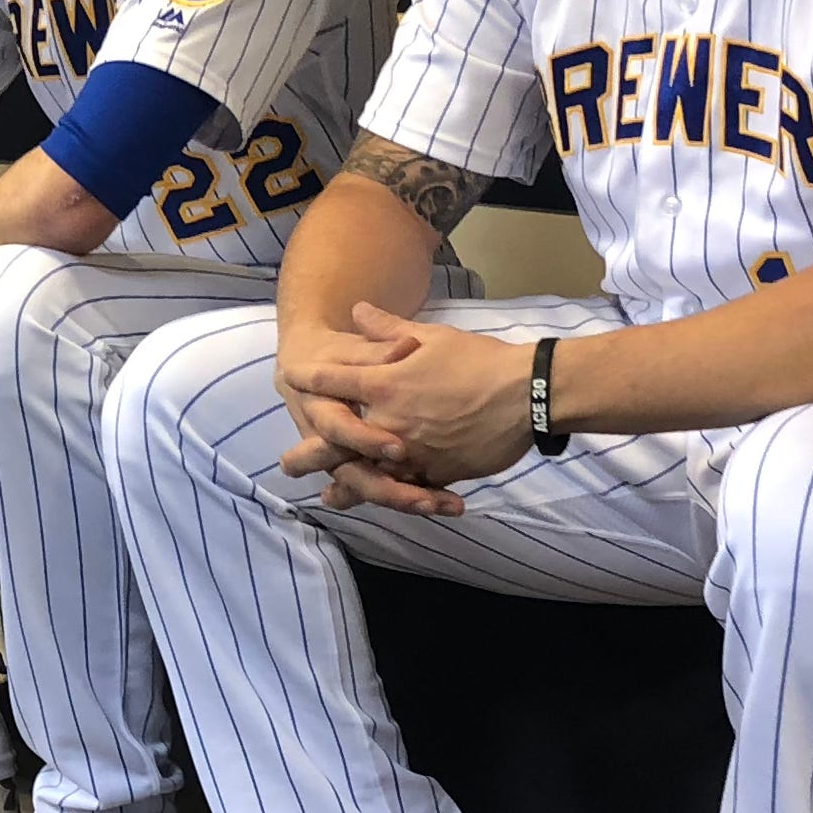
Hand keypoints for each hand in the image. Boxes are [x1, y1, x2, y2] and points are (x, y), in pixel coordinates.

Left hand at [278, 303, 532, 501]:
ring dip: (347, 485)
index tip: (291, 377)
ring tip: (328, 496)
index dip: (310, 377)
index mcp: (386, 383)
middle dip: (310, 453)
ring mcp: (412, 451)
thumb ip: (389, 329)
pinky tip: (382, 502)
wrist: (526, 394)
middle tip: (286, 464)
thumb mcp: (432, 336)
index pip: (336, 380)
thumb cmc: (480, 360)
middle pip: (340, 441)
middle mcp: (391, 422)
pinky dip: (393, 496)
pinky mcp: (437, 472)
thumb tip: (357, 310)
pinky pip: (409, 488)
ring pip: (370, 473)